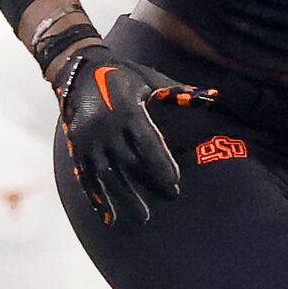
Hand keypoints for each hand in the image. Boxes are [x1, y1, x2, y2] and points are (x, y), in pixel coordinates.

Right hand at [55, 42, 217, 226]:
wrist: (77, 69)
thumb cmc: (122, 74)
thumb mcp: (150, 78)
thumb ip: (179, 93)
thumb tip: (213, 98)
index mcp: (127, 110)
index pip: (147, 143)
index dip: (162, 166)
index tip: (175, 185)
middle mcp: (105, 127)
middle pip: (128, 163)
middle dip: (147, 185)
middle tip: (169, 200)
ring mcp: (88, 139)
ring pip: (107, 175)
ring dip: (124, 199)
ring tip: (143, 219)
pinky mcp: (75, 148)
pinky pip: (85, 177)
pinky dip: (96, 199)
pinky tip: (108, 218)